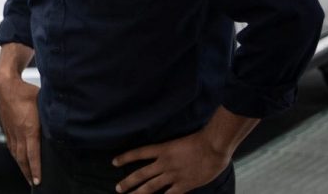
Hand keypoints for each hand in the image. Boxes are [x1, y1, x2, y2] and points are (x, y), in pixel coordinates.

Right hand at [0, 75, 41, 186]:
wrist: (5, 84)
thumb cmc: (25, 91)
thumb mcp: (43, 102)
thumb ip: (52, 114)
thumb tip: (64, 120)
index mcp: (29, 128)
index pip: (33, 154)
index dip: (36, 168)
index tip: (39, 179)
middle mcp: (18, 133)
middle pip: (23, 158)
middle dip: (28, 172)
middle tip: (33, 183)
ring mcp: (11, 131)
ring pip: (16, 154)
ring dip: (21, 166)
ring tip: (26, 175)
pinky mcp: (7, 128)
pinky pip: (11, 146)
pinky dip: (15, 156)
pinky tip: (18, 159)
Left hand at [113, 131, 231, 193]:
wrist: (214, 147)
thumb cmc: (201, 140)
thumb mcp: (179, 141)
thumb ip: (170, 150)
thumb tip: (163, 155)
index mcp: (163, 150)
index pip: (138, 153)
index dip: (125, 158)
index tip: (114, 162)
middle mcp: (164, 163)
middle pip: (141, 174)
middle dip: (128, 183)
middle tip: (118, 189)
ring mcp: (173, 175)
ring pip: (151, 187)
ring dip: (139, 193)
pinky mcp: (184, 184)